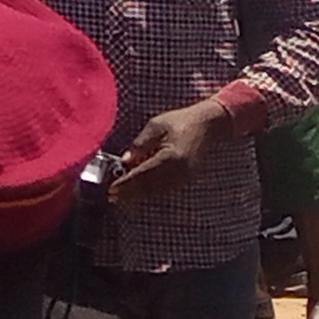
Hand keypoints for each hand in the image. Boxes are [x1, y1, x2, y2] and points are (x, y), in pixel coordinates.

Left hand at [110, 97, 233, 198]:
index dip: (126, 183)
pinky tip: (137, 191)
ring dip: (138, 194)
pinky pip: (164, 188)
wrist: (207, 125)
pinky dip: (149, 191)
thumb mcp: (156, 126)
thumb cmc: (179, 121)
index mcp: (170, 157)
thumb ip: (140, 144)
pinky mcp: (186, 178)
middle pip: (149, 186)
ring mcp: (184, 177)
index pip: (143, 174)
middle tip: (112, 196)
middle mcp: (178, 171)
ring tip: (121, 196)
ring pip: (157, 190)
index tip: (111, 189)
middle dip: (129, 192)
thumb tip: (125, 161)